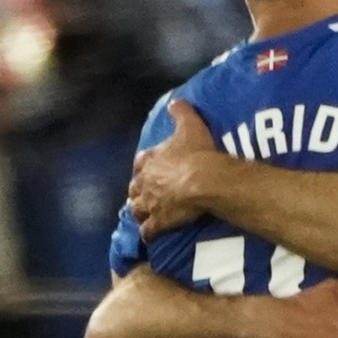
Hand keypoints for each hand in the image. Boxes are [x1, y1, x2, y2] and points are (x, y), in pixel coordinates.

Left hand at [129, 99, 225, 240]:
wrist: (202, 179)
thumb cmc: (196, 152)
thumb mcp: (189, 125)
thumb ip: (180, 112)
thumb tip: (174, 101)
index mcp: (151, 160)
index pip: (141, 162)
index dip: (143, 166)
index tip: (146, 169)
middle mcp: (145, 182)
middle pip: (135, 188)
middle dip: (138, 191)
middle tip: (144, 194)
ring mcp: (150, 204)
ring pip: (137, 210)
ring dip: (139, 212)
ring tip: (144, 215)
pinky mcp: (159, 222)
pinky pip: (148, 231)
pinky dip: (148, 234)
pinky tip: (150, 236)